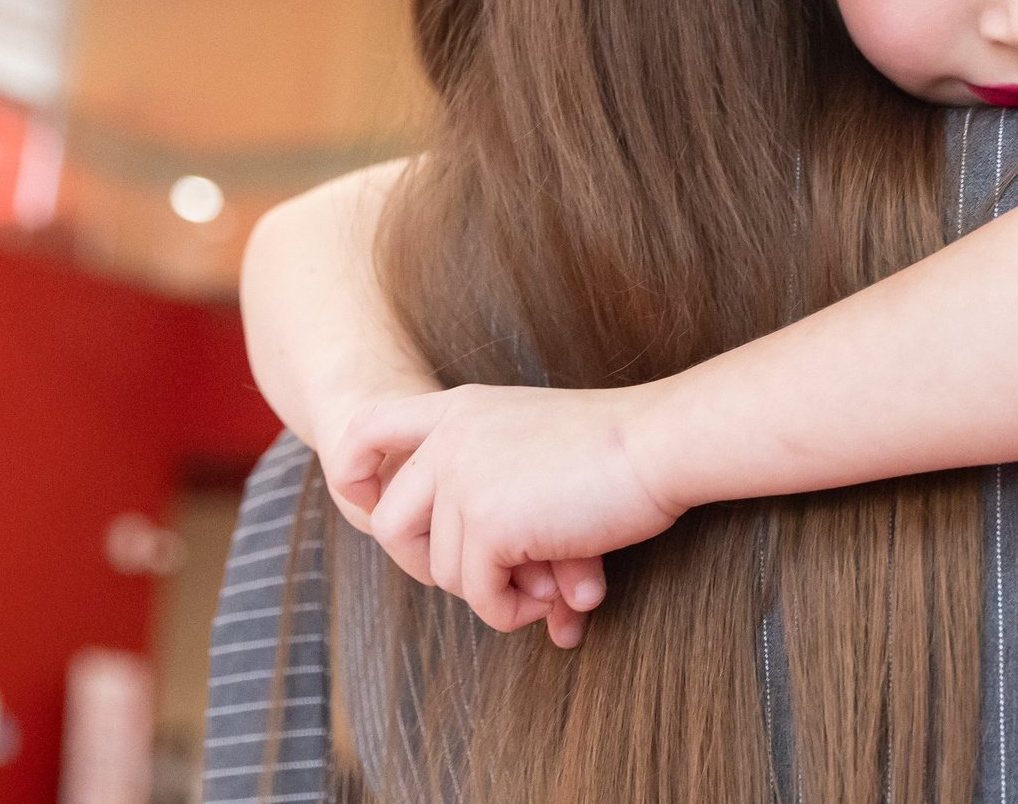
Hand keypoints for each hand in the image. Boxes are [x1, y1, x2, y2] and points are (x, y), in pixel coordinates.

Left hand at [331, 382, 687, 644]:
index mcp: (461, 409)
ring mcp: (463, 478)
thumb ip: (494, 488)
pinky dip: (511, 610)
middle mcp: (450, 438)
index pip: (366, 430)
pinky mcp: (488, 522)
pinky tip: (553, 597)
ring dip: (492, 592)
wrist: (659, 444)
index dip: (358, 475)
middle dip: (433, 567)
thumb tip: (478, 575)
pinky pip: (478, 595)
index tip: (372, 503)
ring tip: (547, 585)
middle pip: (389, 523)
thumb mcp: (536, 445)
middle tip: (490, 581)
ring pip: (442, 570)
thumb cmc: (619, 450)